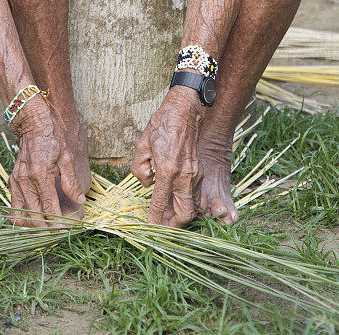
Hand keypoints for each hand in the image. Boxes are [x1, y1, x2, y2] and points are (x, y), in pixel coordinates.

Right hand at [8, 96, 87, 227]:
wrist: (33, 124)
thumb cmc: (52, 139)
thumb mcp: (67, 157)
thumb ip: (71, 181)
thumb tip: (79, 201)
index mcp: (40, 174)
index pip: (48, 208)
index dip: (57, 223)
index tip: (65, 232)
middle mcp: (25, 180)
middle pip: (34, 216)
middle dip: (46, 229)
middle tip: (58, 235)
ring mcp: (16, 182)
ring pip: (21, 215)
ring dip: (33, 226)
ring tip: (46, 230)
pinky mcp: (12, 181)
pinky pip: (14, 207)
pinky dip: (22, 217)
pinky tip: (33, 220)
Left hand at [131, 86, 204, 227]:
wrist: (185, 110)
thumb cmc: (162, 125)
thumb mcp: (141, 145)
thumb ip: (139, 169)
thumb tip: (147, 184)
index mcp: (168, 170)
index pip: (160, 203)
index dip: (154, 219)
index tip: (149, 227)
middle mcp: (184, 175)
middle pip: (186, 214)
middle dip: (175, 226)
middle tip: (163, 227)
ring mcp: (195, 174)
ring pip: (193, 205)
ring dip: (181, 214)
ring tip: (168, 216)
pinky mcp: (199, 170)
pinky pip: (194, 194)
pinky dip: (186, 202)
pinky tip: (175, 199)